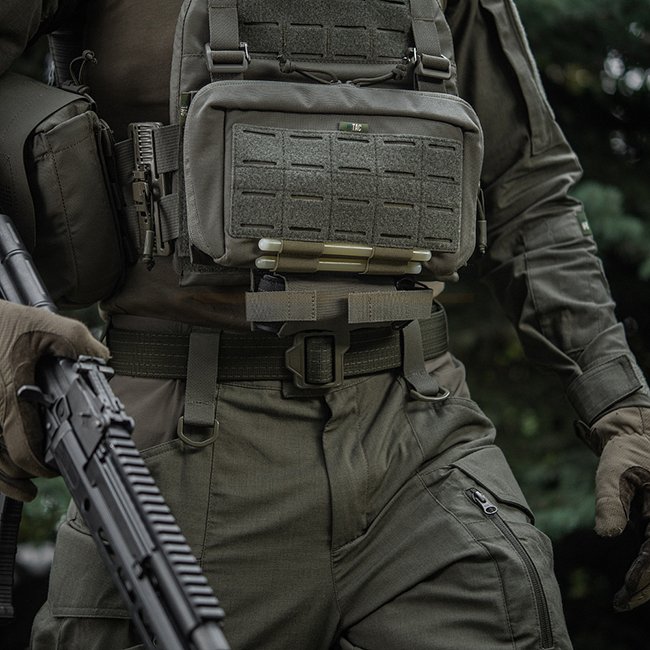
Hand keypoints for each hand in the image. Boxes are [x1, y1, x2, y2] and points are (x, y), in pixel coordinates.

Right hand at [0, 302, 108, 500]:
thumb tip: (103, 358)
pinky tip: (5, 470)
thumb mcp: (46, 324)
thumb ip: (79, 342)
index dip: (41, 467)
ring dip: (5, 476)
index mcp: (8, 398)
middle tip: (44, 478)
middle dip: (25, 475)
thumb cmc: (3, 322)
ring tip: (25, 489)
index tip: (56, 468)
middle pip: (4, 463)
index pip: (24, 451)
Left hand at [577, 406, 649, 610]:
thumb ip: (609, 501)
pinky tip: (638, 579)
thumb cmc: (624, 451)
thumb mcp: (612, 471)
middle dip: (649, 586)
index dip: (643, 578)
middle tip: (622, 602)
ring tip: (628, 595)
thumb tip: (605, 534)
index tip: (624, 593)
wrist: (637, 433)